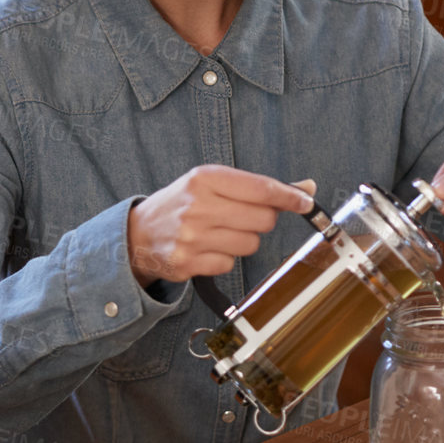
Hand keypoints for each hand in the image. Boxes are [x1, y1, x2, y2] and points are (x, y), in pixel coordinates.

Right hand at [127, 166, 315, 285]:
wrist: (137, 234)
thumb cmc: (181, 205)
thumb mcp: (212, 183)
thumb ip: (257, 187)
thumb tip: (306, 189)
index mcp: (205, 178)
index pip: (261, 188)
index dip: (290, 197)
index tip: (306, 201)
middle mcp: (198, 205)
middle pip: (262, 219)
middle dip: (261, 221)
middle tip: (242, 218)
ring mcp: (192, 236)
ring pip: (250, 244)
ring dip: (243, 241)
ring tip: (219, 233)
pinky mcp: (189, 263)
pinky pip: (230, 264)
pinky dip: (224, 258)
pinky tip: (207, 249)